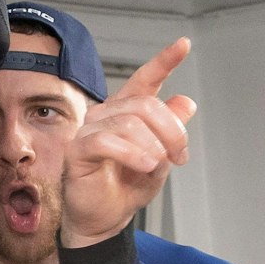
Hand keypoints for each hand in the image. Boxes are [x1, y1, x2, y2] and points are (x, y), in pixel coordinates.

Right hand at [60, 38, 195, 247]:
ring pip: (130, 123)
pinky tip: (143, 166)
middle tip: (179, 157)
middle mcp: (105, 114)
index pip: (144, 80)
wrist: (106, 219)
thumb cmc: (126, 187)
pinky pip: (108, 141)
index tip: (184, 44)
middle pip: (145, 104)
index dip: (164, 61)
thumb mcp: (160, 157)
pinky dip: (132, 154)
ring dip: (153, 147)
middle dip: (171, 131)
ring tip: (155, 167)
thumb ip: (170, 130)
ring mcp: (89, 129)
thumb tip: (186, 102)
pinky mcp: (77, 149)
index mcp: (126, 112)